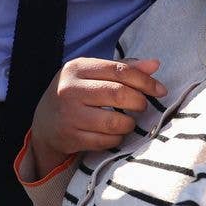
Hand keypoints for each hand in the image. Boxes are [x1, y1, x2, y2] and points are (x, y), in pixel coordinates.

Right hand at [30, 57, 167, 176]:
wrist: (44, 121)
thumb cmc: (76, 93)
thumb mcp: (93, 74)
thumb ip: (123, 68)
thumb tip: (155, 65)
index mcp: (78, 67)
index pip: (119, 70)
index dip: (145, 81)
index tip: (160, 90)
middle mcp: (70, 89)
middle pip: (118, 93)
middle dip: (139, 101)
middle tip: (143, 106)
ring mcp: (69, 115)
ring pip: (114, 121)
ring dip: (128, 123)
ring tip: (128, 121)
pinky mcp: (70, 138)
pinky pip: (105, 141)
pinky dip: (116, 139)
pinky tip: (114, 134)